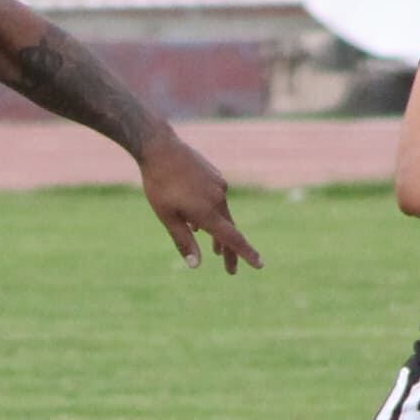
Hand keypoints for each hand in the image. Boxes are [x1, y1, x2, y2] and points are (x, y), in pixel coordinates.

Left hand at [135, 133, 262, 271]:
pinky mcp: (215, 176)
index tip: (259, 264)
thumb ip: (183, 241)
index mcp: (207, 212)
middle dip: (229, 251)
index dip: (246, 253)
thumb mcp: (167, 217)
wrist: (160, 148)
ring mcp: (218, 186)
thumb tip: (196, 266)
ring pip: (222, 214)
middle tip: (230, 270)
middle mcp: (218, 199)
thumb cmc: (160, 185)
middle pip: (229, 229)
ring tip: (215, 249)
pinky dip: (211, 213)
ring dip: (218, 232)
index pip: (233, 238)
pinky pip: (216, 200)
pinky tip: (197, 218)